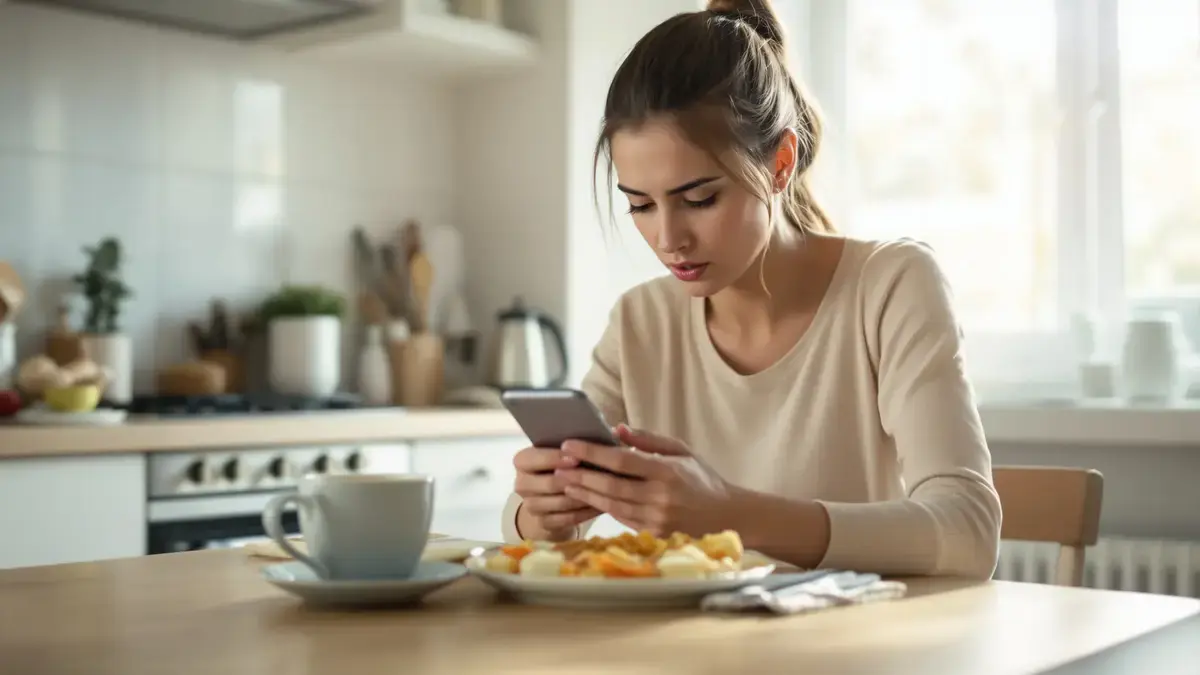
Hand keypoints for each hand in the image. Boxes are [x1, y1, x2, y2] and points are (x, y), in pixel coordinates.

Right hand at [512, 446, 600, 540]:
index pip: (534, 459)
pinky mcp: (543, 523)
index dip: (555, 458)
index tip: (577, 457)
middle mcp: (521, 484)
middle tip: (596, 476)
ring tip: (605, 491)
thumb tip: (613, 431)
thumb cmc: (560, 465)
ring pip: (561, 503)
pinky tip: (601, 505)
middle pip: (549, 484)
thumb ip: (578, 442)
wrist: (550, 496)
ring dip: (584, 497)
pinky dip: (586, 512)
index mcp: (522, 460)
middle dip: (574, 480)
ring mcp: (531, 506)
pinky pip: (568, 519)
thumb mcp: (563, 451)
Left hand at [556, 425, 733, 536]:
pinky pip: (621, 519)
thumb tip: (617, 429)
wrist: (727, 516)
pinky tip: (587, 497)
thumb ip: (649, 440)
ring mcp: (657, 519)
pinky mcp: (654, 534)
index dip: (593, 453)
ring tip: (564, 482)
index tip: (570, 445)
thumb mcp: (681, 451)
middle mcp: (661, 497)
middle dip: (581, 476)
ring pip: (612, 505)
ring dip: (585, 493)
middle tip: (558, 466)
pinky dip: (602, 507)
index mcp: (668, 471)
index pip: (622, 460)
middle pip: (611, 486)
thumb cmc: (702, 479)